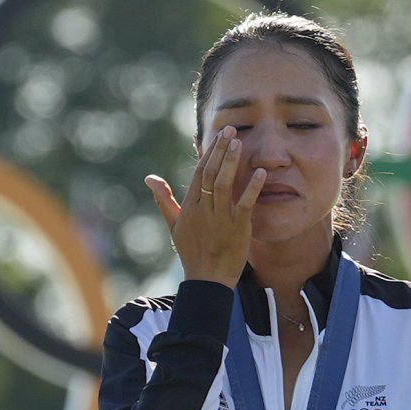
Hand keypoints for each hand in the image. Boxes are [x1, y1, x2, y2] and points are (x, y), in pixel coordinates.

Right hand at [145, 126, 265, 287]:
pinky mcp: (237, 228)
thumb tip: (149, 178)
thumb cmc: (192, 252)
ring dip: (231, 162)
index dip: (209, 153)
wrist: (207, 280)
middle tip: (230, 130)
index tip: (218, 136)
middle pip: (211, 174)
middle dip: (220, 150)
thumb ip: (164, 199)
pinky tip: (261, 172)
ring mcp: (220, 218)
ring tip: (239, 142)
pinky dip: (252, 187)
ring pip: (224, 184)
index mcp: (190, 207)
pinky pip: (244, 204)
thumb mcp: (174, 225)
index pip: (200, 173)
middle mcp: (203, 210)